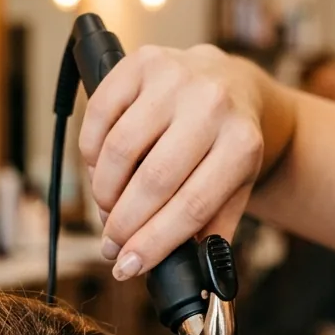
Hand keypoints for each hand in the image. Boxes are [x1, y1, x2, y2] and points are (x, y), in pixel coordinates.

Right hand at [78, 44, 265, 277]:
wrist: (234, 85)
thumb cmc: (229, 146)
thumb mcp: (236, 188)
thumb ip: (213, 230)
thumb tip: (187, 274)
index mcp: (242, 144)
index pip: (191, 205)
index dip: (153, 242)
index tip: (127, 267)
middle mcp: (212, 105)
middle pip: (152, 180)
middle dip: (123, 224)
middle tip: (111, 245)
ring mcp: (176, 78)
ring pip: (120, 150)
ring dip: (104, 191)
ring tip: (108, 209)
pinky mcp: (144, 61)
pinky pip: (99, 115)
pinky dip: (91, 152)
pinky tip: (101, 170)